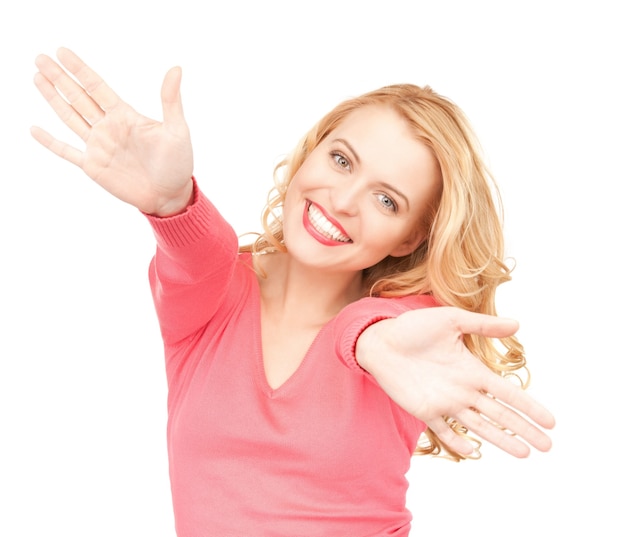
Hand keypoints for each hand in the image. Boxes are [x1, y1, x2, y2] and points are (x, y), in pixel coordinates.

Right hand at [31, 48, 193, 215]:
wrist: (171, 195)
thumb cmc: (178, 163)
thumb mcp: (177, 130)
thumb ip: (170, 100)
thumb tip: (176, 68)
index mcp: (125, 115)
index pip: (96, 86)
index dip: (79, 69)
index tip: (61, 51)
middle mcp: (108, 127)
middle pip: (79, 97)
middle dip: (59, 77)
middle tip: (40, 58)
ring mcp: (99, 146)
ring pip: (70, 117)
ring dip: (53, 99)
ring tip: (37, 77)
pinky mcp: (93, 166)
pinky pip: (66, 151)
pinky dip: (50, 142)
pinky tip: (34, 128)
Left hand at [356, 307, 554, 457]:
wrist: (379, 340)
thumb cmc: (413, 327)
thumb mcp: (450, 320)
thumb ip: (482, 325)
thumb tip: (517, 324)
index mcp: (471, 369)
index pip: (506, 392)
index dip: (529, 406)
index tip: (551, 421)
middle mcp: (462, 389)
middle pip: (499, 414)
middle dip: (524, 429)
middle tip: (547, 446)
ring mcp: (444, 402)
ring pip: (479, 426)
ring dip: (501, 439)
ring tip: (523, 454)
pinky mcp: (424, 410)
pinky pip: (444, 430)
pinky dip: (457, 442)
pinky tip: (473, 452)